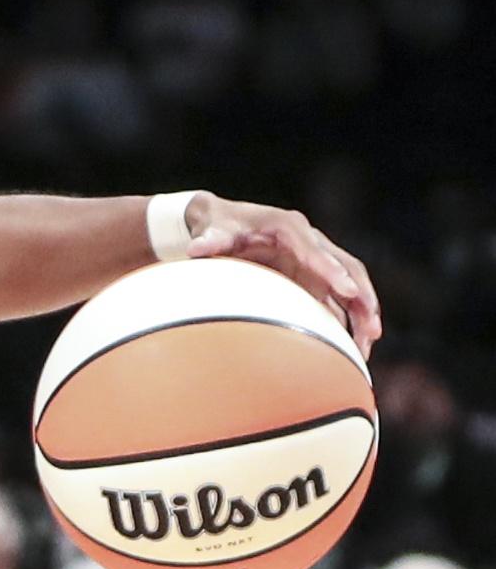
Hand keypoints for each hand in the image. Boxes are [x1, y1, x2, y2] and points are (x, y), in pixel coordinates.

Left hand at [184, 192, 381, 356]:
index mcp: (287, 227)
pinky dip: (348, 318)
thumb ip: (209, 240)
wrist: (220, 222)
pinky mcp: (313, 275)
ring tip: (367, 346)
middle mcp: (309, 241)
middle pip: (346, 266)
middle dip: (361, 295)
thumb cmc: (219, 226)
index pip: (314, 248)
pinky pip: (337, 297)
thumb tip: (196, 249)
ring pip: (349, 283)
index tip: (346, 290)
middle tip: (371, 328)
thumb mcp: (212, 230)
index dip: (330, 268)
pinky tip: (354, 345)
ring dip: (362, 312)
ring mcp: (315, 259)